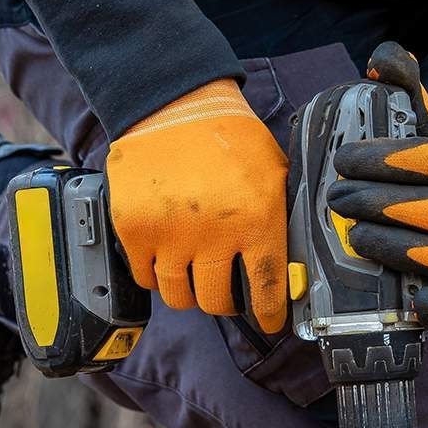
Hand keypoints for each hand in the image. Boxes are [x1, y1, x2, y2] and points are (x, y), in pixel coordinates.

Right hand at [106, 78, 289, 332]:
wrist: (173, 104)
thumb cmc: (229, 137)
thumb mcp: (273, 172)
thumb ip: (280, 218)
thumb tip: (293, 265)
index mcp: (256, 219)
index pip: (267, 290)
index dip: (269, 315)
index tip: (269, 322)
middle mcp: (213, 234)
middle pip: (216, 301)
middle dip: (224, 302)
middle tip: (225, 292)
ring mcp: (169, 235)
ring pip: (178, 295)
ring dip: (188, 291)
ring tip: (193, 274)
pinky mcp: (134, 230)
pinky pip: (144, 277)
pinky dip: (155, 274)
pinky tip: (165, 257)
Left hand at [326, 41, 427, 328]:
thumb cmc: (416, 156)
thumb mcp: (413, 116)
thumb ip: (401, 82)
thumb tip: (383, 57)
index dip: (389, 159)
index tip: (343, 157)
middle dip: (382, 204)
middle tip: (335, 197)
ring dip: (399, 249)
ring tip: (353, 237)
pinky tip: (418, 305)